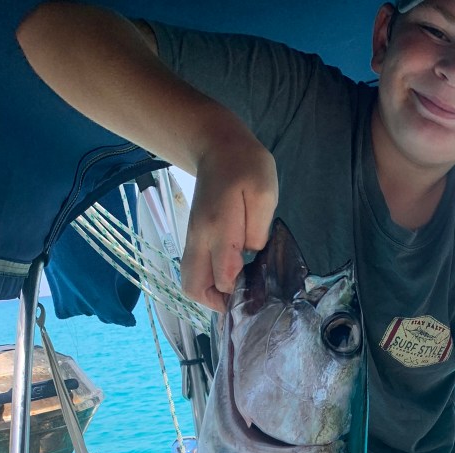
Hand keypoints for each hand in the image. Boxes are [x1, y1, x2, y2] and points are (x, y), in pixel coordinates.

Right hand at [181, 134, 278, 310]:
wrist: (217, 147)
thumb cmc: (246, 167)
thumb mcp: (264, 193)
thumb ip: (259, 228)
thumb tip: (250, 254)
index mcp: (218, 227)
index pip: (223, 278)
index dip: (240, 293)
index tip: (259, 291)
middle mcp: (199, 239)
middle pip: (194, 288)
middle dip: (219, 303)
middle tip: (244, 298)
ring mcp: (192, 240)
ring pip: (190, 283)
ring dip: (211, 295)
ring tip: (238, 290)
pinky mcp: (194, 240)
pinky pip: (194, 273)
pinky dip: (209, 284)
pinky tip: (231, 277)